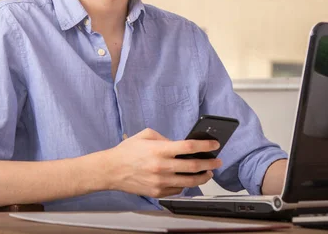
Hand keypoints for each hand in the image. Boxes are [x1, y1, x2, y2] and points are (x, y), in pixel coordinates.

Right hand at [104, 128, 222, 197]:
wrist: (110, 170)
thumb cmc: (127, 152)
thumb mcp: (145, 135)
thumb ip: (164, 138)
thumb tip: (179, 144)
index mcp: (160, 150)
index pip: (189, 147)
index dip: (205, 146)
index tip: (215, 145)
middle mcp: (161, 166)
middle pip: (193, 166)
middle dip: (210, 163)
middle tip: (217, 161)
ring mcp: (160, 181)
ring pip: (189, 181)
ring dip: (202, 177)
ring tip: (208, 173)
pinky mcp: (157, 192)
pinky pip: (178, 190)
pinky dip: (186, 185)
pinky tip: (188, 180)